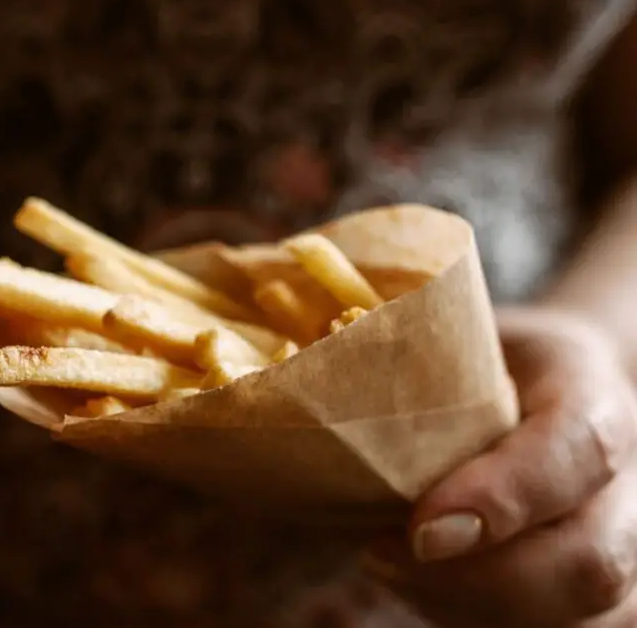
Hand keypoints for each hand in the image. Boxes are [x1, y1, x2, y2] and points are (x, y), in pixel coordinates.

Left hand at [366, 307, 636, 626]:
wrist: (539, 387)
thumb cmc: (481, 358)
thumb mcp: (456, 333)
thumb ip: (418, 362)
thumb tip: (325, 390)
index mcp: (594, 395)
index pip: (578, 452)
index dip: (504, 499)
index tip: (421, 528)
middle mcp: (628, 479)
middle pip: (591, 562)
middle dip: (479, 580)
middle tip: (380, 553)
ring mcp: (619, 541)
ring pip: (572, 615)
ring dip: (464, 605)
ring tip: (384, 562)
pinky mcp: (590, 592)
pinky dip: (467, 615)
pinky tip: (413, 582)